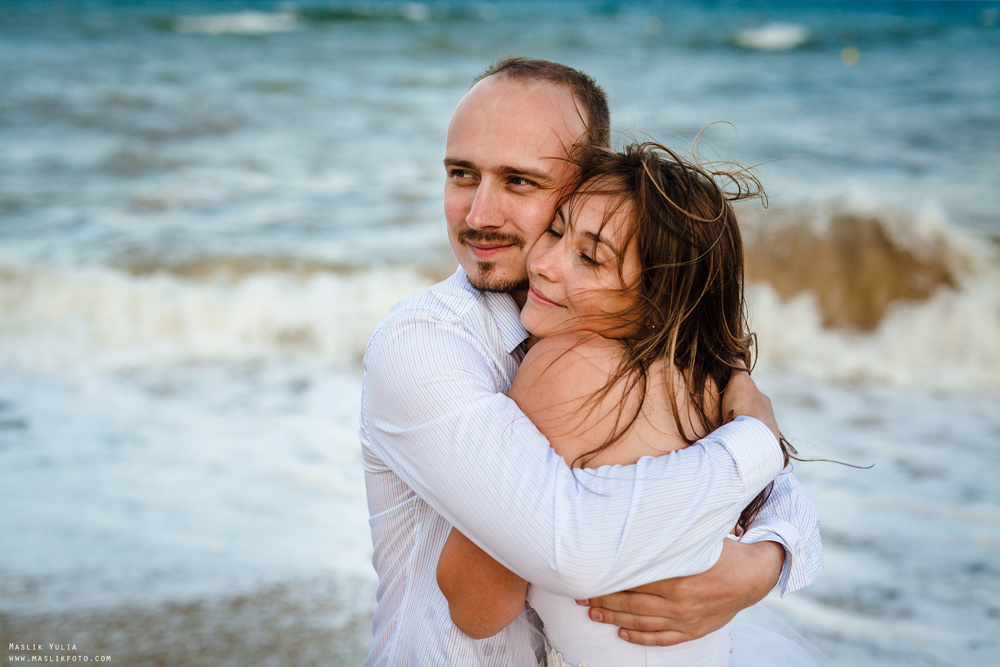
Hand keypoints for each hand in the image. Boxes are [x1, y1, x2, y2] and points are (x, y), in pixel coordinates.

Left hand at [576, 539, 783, 645]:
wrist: (752, 578)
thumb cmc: (723, 552)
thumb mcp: (698, 536)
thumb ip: (670, 530)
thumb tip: (644, 510)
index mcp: (678, 577)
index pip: (634, 580)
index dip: (609, 579)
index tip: (589, 575)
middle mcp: (679, 601)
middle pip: (631, 602)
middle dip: (603, 599)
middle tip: (582, 596)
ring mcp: (685, 619)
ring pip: (642, 622)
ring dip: (614, 618)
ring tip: (593, 613)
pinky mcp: (693, 630)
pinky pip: (662, 638)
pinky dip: (640, 638)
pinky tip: (622, 634)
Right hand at [721, 363, 779, 442]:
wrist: (750, 436)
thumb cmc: (744, 407)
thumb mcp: (739, 382)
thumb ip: (739, 371)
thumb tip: (739, 358)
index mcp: (763, 400)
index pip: (752, 394)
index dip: (741, 394)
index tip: (730, 397)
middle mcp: (768, 416)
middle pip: (754, 412)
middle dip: (744, 413)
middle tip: (729, 416)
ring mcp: (767, 433)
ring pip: (754, 427)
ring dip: (744, 428)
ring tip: (730, 431)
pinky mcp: (763, 449)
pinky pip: (751, 441)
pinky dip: (744, 440)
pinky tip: (736, 442)